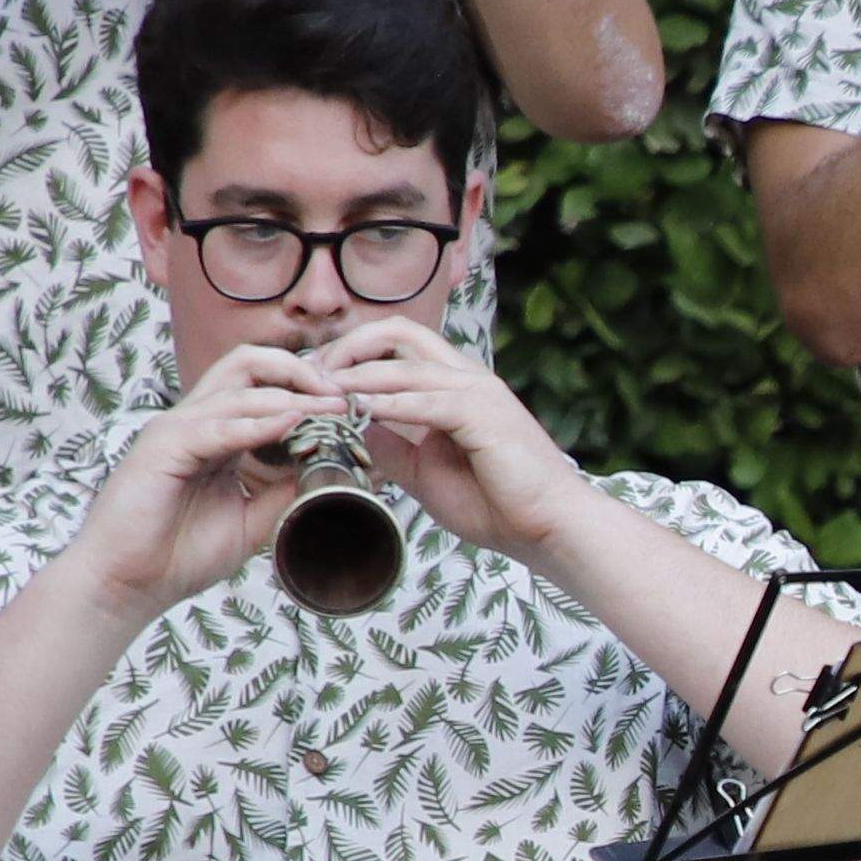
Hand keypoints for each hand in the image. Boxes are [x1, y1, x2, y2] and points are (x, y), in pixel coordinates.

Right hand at [67, 342, 338, 618]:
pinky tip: (294, 423)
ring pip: (239, 387)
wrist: (127, 585)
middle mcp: (194, 421)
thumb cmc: (179, 555)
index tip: (349, 406)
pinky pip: (219, 426)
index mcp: (214, 433)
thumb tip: (327, 471)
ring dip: (291, 394)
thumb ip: (284, 491)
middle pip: (247, 363)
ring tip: (332, 407)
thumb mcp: (252, 521)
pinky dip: (259, 423)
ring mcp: (176, 429)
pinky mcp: (163, 446)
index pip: (261, 386)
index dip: (306, 388)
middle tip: (343, 395)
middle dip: (301, 371)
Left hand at [314, 317, 593, 564]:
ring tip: (321, 388)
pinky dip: (388, 401)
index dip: (352, 355)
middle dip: (348, 346)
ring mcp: (478, 391)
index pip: (397, 346)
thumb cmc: (498, 505)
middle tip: (310, 372)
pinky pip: (425, 399)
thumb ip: (396, 448)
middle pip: (400, 332)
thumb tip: (360, 429)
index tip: (315, 379)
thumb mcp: (427, 473)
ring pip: (406, 363)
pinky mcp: (483, 414)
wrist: (550, 528)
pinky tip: (358, 408)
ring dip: (358, 374)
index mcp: (455, 386)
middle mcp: (467, 377)